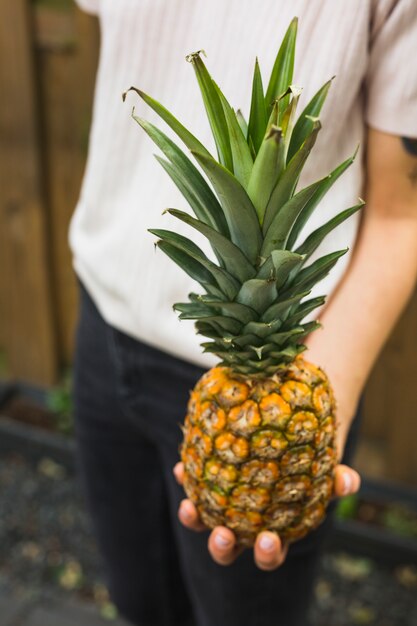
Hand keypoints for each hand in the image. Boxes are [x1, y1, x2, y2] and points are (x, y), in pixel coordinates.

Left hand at [173, 461, 360, 570]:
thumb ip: (338, 478)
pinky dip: (187, 480)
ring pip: (204, 523)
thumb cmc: (309, 461)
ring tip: (189, 506)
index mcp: (274, 530)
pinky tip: (183, 467)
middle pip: (230, 549)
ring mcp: (222, 506)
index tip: (267, 540)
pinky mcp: (207, 484)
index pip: (270, 552)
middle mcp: (244, 525)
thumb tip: (350, 481)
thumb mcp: (326, 469)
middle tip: (223, 535)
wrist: (288, 436)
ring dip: (195, 519)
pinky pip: (193, 487)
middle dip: (223, 548)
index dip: (267, 552)